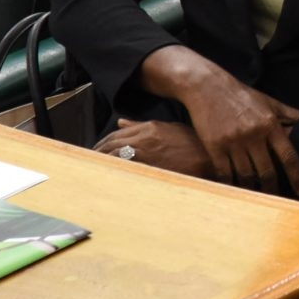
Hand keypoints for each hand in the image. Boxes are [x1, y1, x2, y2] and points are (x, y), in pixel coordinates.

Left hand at [98, 119, 214, 178]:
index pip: (116, 133)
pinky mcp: (147, 168)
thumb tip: (121, 122)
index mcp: (149, 127)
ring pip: (113, 155)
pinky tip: (107, 176)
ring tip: (94, 170)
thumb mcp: (170, 129)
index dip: (103, 142)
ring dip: (102, 162)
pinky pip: (123, 169)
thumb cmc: (193, 144)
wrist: (209, 159)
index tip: (98, 149)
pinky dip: (112, 171)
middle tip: (89, 160)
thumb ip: (142, 126)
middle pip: (111, 143)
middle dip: (98, 151)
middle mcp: (143, 139)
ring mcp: (145, 154)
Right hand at [174, 73, 298, 195]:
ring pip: (247, 175)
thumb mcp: (269, 101)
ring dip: (252, 189)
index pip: (289, 156)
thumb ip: (290, 115)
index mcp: (270, 124)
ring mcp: (234, 142)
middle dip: (273, 188)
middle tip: (276, 197)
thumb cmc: (241, 95)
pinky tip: (235, 189)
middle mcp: (254, 135)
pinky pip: (225, 173)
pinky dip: (231, 184)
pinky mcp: (215, 147)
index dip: (297, 176)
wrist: (208, 86)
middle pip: (267, 171)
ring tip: (256, 196)